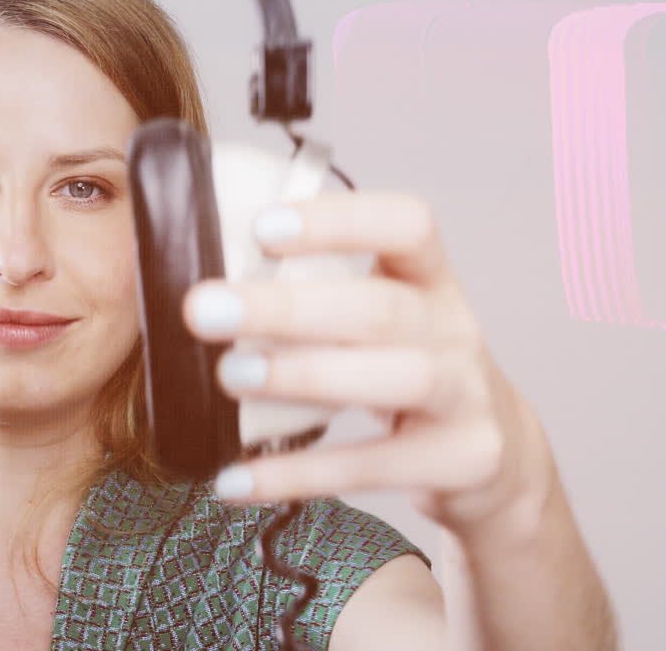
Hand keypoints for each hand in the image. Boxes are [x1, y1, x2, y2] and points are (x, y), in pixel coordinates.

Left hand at [183, 191, 555, 538]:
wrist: (495, 456)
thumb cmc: (405, 368)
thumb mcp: (381, 320)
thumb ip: (317, 294)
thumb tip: (205, 287)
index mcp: (430, 279)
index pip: (407, 225)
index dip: (339, 220)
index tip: (262, 228)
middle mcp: (455, 329)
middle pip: (381, 309)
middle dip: (288, 307)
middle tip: (204, 309)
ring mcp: (467, 397)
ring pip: (396, 378)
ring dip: (304, 376)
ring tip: (229, 376)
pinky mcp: (459, 461)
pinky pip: (373, 467)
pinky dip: (300, 473)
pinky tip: (236, 479)